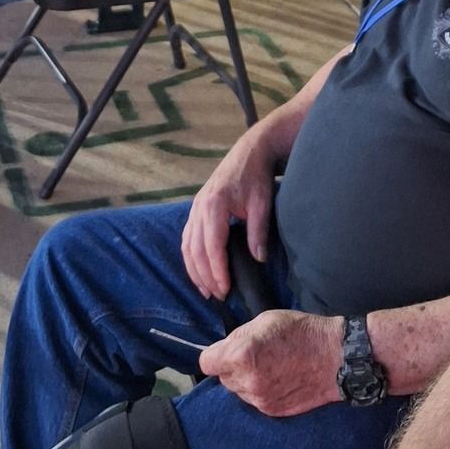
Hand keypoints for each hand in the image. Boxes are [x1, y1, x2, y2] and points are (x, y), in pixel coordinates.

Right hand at [183, 135, 276, 297]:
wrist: (250, 152)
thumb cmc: (257, 176)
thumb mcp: (262, 203)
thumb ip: (258, 232)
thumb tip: (258, 259)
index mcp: (214, 205)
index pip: (211, 246)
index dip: (217, 270)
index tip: (225, 289)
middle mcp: (199, 207)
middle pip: (195, 250)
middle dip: (206, 276)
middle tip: (219, 296)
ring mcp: (195, 207)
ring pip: (187, 245)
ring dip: (195, 270)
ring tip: (207, 291)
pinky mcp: (196, 209)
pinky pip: (187, 238)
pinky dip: (191, 258)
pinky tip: (199, 272)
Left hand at [198, 310, 341, 417]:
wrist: (334, 359)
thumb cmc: (301, 332)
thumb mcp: (265, 321)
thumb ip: (239, 336)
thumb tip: (223, 349)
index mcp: (241, 356)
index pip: (206, 363)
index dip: (215, 356)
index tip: (225, 352)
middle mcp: (247, 381)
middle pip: (222, 377)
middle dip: (232, 367)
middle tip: (254, 355)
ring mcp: (259, 399)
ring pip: (238, 390)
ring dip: (245, 380)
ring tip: (269, 367)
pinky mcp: (271, 411)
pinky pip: (254, 400)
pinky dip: (260, 391)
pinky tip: (278, 378)